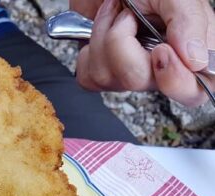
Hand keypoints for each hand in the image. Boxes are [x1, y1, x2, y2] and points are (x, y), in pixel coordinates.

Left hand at [72, 0, 214, 105]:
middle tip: (129, 19)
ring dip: (105, 37)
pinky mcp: (103, 72)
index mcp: (189, 52)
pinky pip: (89, 77)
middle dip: (124, 46)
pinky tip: (103, 29)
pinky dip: (91, 48)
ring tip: (118, 15)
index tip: (161, 51)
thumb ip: (189, 23)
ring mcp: (130, 72)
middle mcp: (160, 67)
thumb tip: (195, 61)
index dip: (173, 80)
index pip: (191, 91)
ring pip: (107, 78)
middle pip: (139, 83)